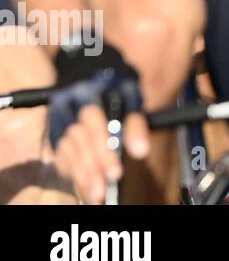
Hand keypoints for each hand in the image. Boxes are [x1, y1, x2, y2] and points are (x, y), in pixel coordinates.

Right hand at [47, 42, 148, 204]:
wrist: (88, 66)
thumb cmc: (115, 81)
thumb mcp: (131, 92)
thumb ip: (135, 121)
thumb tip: (140, 151)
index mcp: (88, 91)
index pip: (93, 121)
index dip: (105, 147)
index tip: (118, 170)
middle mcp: (67, 106)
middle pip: (79, 140)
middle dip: (95, 165)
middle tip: (109, 184)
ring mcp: (59, 120)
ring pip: (68, 150)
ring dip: (83, 174)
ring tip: (98, 194)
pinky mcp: (56, 133)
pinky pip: (61, 156)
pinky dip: (73, 173)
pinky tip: (85, 187)